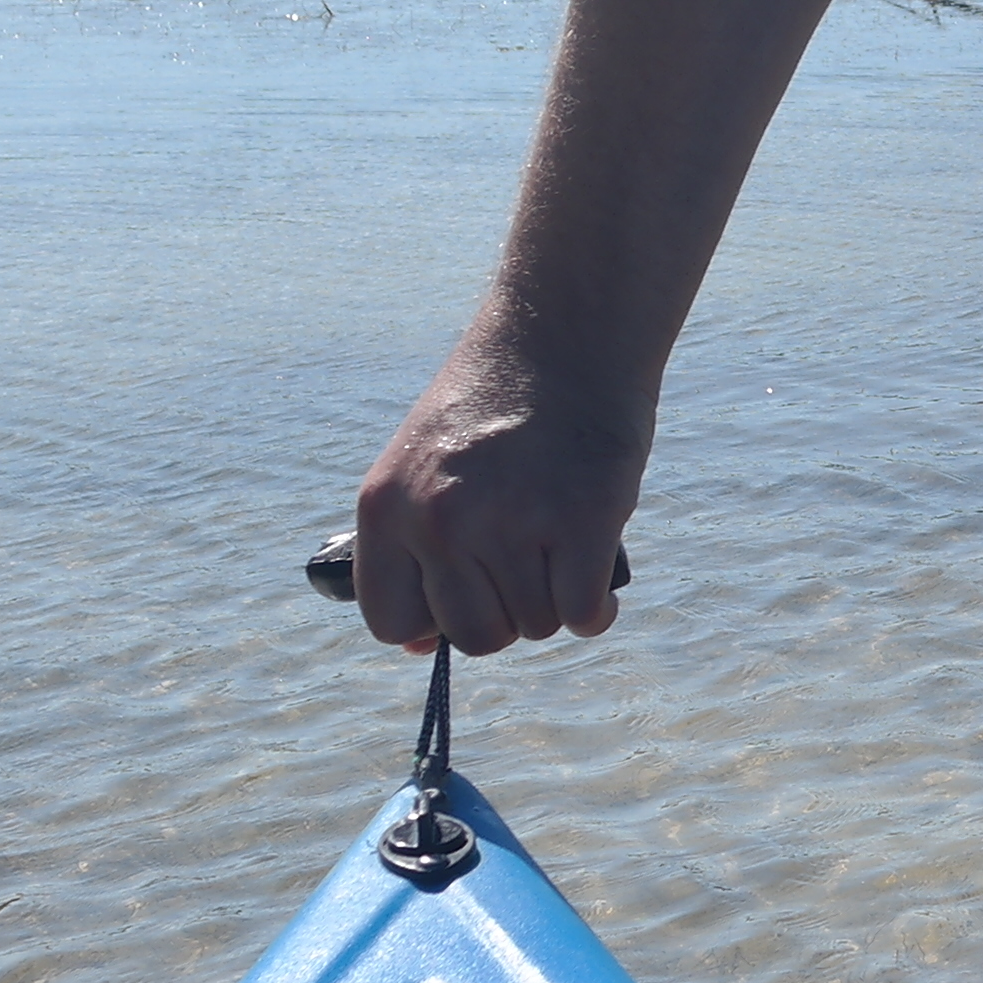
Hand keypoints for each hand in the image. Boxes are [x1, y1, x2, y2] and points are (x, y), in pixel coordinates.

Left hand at [352, 340, 646, 657]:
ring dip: (554, 604)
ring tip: (562, 552)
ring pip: (535, 627)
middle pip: (475, 635)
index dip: (434, 624)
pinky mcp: (582, 521)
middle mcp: (441, 521)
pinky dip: (594, 610)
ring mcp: (511, 522)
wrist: (565, 335)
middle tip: (527, 570)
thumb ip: (416, 548)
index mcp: (387, 507)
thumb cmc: (500, 405)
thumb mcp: (428, 465)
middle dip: (505, 617)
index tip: (467, 599)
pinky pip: (582, 616)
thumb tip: (424, 647)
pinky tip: (595, 582)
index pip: (391, 622)